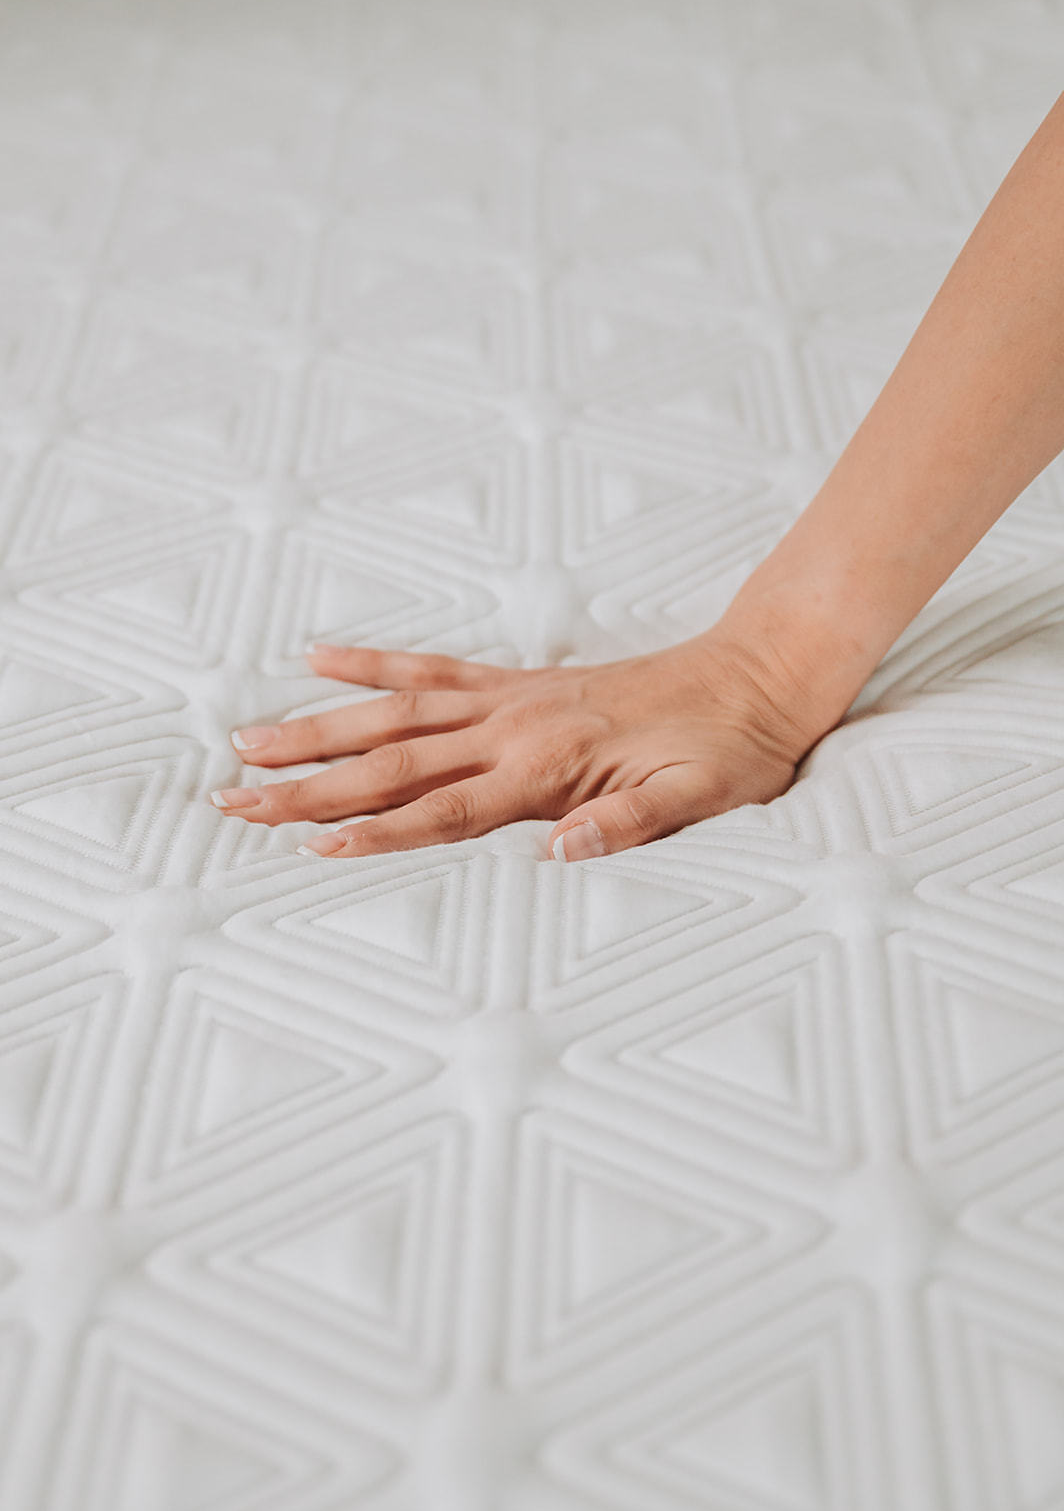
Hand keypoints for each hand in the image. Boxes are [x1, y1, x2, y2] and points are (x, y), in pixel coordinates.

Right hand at [208, 632, 817, 860]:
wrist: (755, 677)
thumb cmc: (729, 751)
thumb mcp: (699, 801)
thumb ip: (630, 825)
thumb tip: (564, 850)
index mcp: (549, 768)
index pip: (445, 809)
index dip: (377, 830)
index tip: (310, 843)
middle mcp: (515, 728)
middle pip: (395, 761)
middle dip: (311, 784)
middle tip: (236, 800)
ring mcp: (510, 699)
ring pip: (394, 714)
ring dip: (319, 728)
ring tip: (249, 740)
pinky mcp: (517, 681)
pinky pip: (432, 669)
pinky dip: (373, 665)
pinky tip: (321, 659)